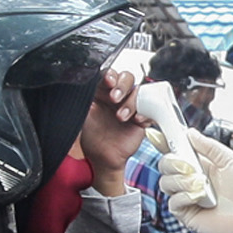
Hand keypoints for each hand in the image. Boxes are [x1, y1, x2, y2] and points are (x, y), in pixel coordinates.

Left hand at [76, 64, 142, 184]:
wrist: (103, 157)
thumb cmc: (92, 137)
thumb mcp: (83, 115)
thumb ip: (84, 99)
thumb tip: (82, 85)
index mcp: (102, 91)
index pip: (110, 75)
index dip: (111, 75)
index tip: (108, 81)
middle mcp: (118, 96)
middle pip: (127, 78)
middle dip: (122, 86)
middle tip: (114, 98)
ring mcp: (131, 106)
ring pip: (139, 92)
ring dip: (131, 102)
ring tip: (121, 116)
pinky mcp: (142, 119)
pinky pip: (151, 110)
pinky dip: (146, 113)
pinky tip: (137, 120)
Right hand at [170, 132, 232, 232]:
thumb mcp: (230, 160)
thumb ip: (209, 146)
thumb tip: (191, 133)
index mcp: (199, 163)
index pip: (175, 150)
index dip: (165, 142)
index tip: (159, 135)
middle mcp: (189, 179)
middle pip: (165, 164)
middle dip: (173, 162)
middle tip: (190, 166)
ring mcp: (185, 195)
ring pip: (165, 182)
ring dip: (182, 181)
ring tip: (201, 184)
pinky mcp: (185, 212)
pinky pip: (173, 201)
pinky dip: (185, 197)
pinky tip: (200, 198)